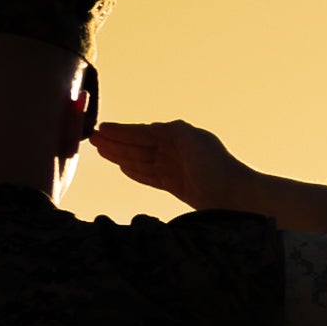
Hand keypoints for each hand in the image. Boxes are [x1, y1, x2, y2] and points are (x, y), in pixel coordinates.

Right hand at [87, 119, 254, 208]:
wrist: (235, 197)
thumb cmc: (216, 167)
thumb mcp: (193, 140)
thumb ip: (172, 131)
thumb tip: (152, 128)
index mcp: (180, 136)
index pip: (144, 132)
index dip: (122, 131)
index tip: (101, 128)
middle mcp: (177, 150)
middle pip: (139, 145)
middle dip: (116, 142)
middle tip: (91, 139)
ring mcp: (176, 168)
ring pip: (142, 160)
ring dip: (120, 155)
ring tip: (100, 151)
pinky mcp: (177, 186)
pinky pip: (151, 176)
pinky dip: (136, 172)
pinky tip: (123, 168)